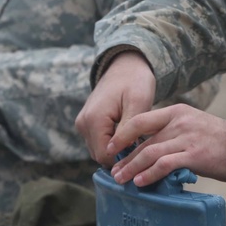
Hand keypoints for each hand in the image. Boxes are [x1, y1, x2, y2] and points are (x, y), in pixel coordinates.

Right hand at [75, 51, 155, 167]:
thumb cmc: (135, 81)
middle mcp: (83, 124)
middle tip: (142, 149)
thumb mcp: (138, 103)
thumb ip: (129, 130)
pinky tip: (129, 136)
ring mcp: (83, 123)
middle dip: (120, 156)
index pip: (104, 156)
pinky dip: (112, 143)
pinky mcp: (87, 123)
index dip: (124, 160)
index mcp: (93, 120)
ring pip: (99, 150)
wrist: (126, 65)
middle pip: (100, 155)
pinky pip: (98, 141)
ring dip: (117, 150)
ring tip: (137, 141)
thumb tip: (123, 155)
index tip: (143, 156)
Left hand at [109, 104, 225, 186]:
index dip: (123, 135)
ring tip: (121, 179)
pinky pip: (164, 165)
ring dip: (132, 168)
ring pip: (150, 153)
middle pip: (143, 140)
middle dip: (126, 157)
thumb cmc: (217, 140)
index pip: (141, 120)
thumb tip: (147, 148)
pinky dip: (149, 174)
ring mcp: (186, 138)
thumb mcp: (192, 125)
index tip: (112, 147)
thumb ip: (171, 131)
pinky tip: (141, 182)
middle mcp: (179, 121)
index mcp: (177, 111)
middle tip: (114, 170)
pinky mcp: (193, 155)